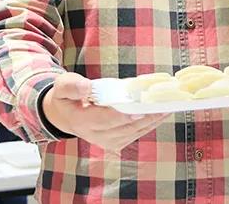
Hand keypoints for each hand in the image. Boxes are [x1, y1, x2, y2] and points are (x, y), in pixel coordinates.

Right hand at [42, 72, 168, 152]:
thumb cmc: (66, 97)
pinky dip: (148, 124)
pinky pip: (134, 134)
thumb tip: (86, 87)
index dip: (122, 116)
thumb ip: (72, 86)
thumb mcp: (62, 86)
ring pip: (132, 133)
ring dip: (151, 122)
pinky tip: (161, 114)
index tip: (139, 110)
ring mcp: (106, 141)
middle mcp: (95, 135)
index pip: (104, 120)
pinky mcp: (115, 141)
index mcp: (81, 121)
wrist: (65, 115)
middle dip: (144, 118)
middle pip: (124, 128)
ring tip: (167, 109)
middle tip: (162, 107)